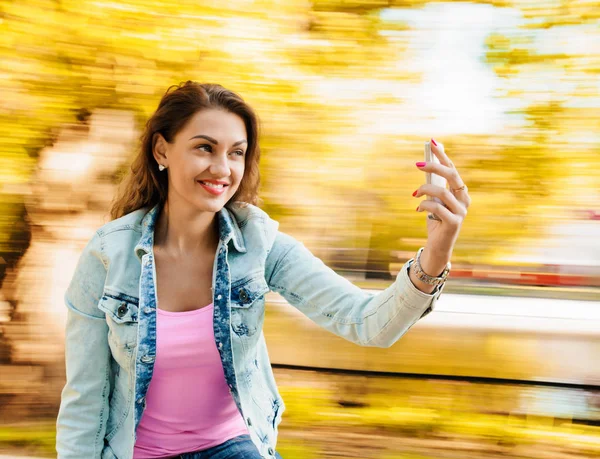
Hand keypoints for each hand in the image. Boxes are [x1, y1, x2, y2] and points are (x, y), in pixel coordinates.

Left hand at [411, 139, 470, 288]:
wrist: (437, 246)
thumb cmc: (435, 221)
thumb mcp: (433, 201)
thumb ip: (432, 186)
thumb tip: (425, 164)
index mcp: (461, 192)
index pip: (453, 169)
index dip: (443, 156)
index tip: (432, 142)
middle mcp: (465, 200)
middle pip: (452, 176)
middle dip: (435, 166)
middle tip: (418, 164)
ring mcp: (461, 212)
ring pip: (442, 192)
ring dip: (424, 190)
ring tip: (414, 194)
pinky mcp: (454, 222)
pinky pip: (437, 208)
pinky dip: (424, 206)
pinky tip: (418, 209)